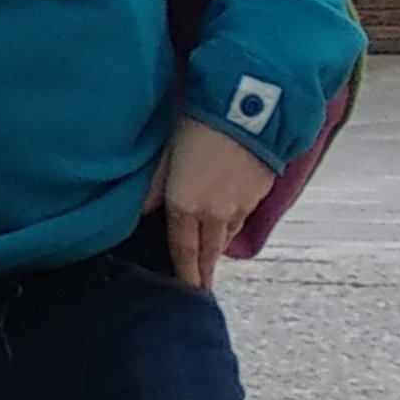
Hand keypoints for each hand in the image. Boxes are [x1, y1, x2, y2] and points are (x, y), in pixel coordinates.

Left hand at [156, 118, 280, 290]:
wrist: (249, 108)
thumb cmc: (199, 124)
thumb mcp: (166, 153)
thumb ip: (153, 187)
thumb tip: (141, 211)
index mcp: (184, 206)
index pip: (183, 251)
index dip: (184, 274)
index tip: (187, 291)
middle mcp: (214, 214)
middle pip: (208, 253)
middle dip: (202, 272)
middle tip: (199, 289)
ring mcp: (240, 206)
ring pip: (226, 237)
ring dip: (216, 250)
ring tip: (210, 261)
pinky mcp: (259, 194)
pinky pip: (241, 219)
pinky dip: (231, 227)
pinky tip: (227, 226)